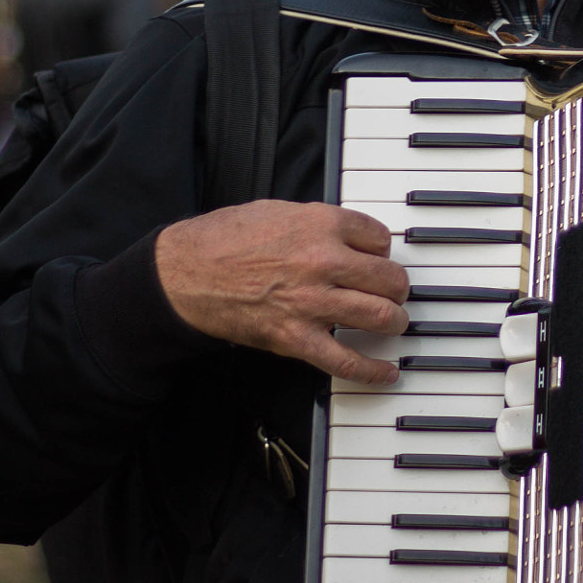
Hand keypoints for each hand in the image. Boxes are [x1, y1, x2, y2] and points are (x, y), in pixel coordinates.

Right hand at [155, 200, 408, 384]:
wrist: (185, 274)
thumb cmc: (224, 238)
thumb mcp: (278, 210)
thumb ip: (318, 221)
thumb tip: (348, 235)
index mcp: (320, 224)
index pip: (379, 236)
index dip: (382, 248)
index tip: (379, 256)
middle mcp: (323, 261)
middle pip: (389, 277)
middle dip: (397, 287)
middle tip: (394, 291)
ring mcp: (312, 303)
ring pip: (380, 315)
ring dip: (394, 321)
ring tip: (393, 322)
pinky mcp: (295, 338)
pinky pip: (346, 360)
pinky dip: (373, 370)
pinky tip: (387, 371)